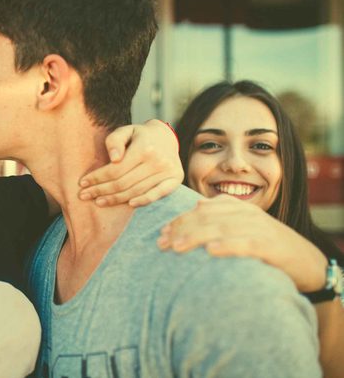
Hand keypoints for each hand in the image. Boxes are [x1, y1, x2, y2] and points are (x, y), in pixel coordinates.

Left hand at [78, 119, 182, 206]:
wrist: (166, 137)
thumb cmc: (140, 136)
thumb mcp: (125, 130)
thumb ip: (114, 140)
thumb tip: (114, 158)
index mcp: (144, 148)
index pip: (115, 170)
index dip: (97, 178)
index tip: (82, 183)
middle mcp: (157, 161)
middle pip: (123, 183)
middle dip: (101, 190)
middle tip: (84, 195)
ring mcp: (168, 172)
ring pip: (135, 191)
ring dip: (115, 199)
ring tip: (98, 201)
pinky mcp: (175, 180)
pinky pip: (157, 195)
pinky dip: (143, 201)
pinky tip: (127, 204)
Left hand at [157, 194, 328, 291]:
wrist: (304, 259)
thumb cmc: (265, 244)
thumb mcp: (241, 225)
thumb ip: (220, 217)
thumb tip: (195, 208)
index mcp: (236, 206)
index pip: (200, 209)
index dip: (179, 220)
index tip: (161, 234)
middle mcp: (245, 213)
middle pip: (206, 217)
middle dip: (181, 229)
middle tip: (162, 243)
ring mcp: (258, 227)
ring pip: (220, 228)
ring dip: (196, 237)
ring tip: (177, 247)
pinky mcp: (268, 245)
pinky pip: (244, 243)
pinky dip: (227, 246)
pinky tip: (211, 251)